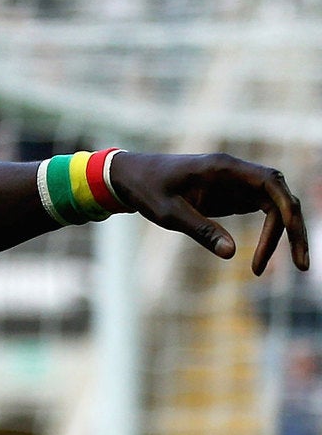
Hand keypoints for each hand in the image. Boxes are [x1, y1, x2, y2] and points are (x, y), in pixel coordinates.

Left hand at [107, 151, 308, 274]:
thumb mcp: (169, 213)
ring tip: (283, 267)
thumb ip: (200, 230)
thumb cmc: (147, 189)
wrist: (131, 177)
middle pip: (282, 197)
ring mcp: (238, 184)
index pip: (271, 182)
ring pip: (277, 206)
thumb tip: (231, 253)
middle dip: (294, 229)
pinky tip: (263, 257)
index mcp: (225, 168)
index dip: (287, 207)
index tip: (290, 234)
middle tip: (302, 264)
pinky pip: (264, 212)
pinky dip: (270, 233)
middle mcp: (238, 173)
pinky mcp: (234, 196)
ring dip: (285, 234)